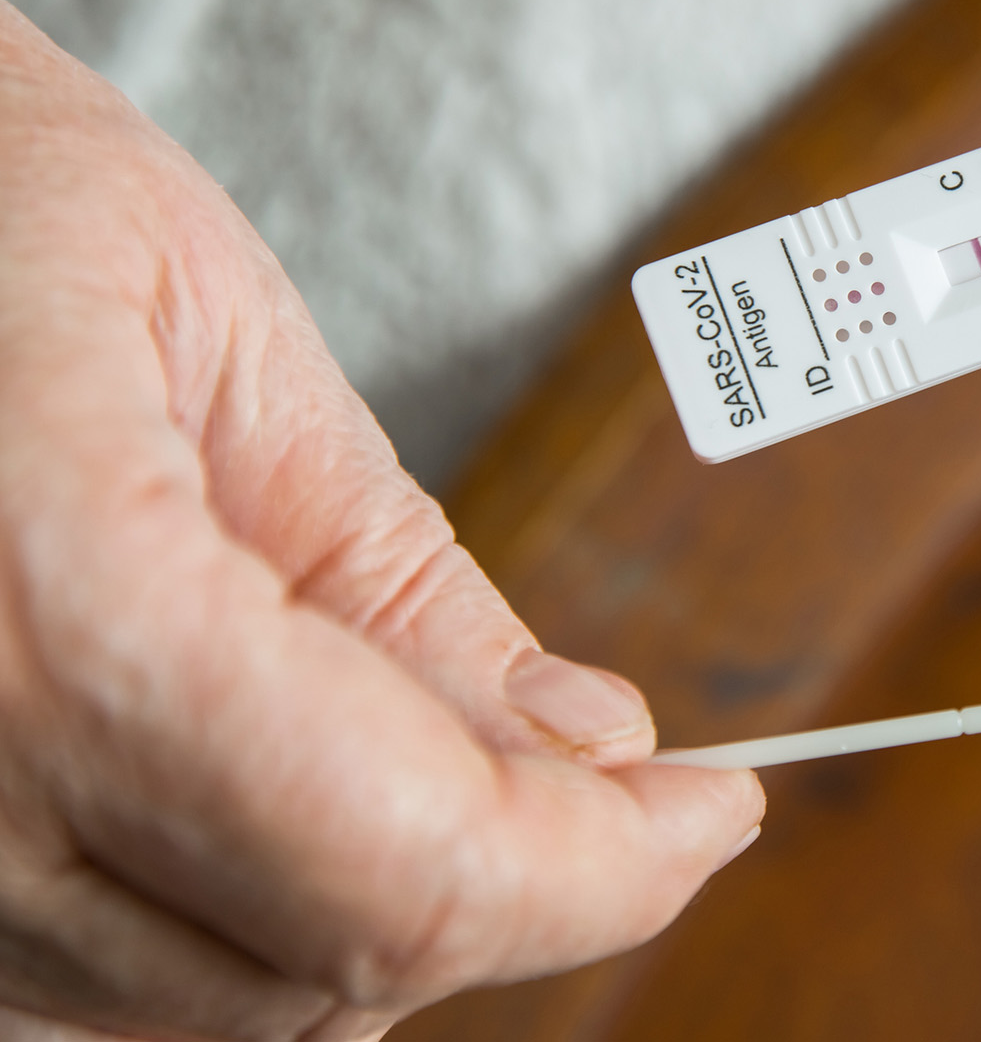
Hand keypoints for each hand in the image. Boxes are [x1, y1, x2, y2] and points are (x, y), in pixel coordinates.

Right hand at [0, 4, 761, 1038]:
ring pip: (232, 1005)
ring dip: (408, 916)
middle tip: (648, 800)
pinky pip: (128, 982)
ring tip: (502, 780)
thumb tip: (595, 748)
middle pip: (326, 962)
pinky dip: (277, 918)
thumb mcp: (232, 346)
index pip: (400, 857)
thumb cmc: (4, 211)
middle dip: (534, 890)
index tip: (716, 810)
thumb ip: (403, 586)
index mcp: (61, 606)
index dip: (602, 867)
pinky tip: (342, 807)